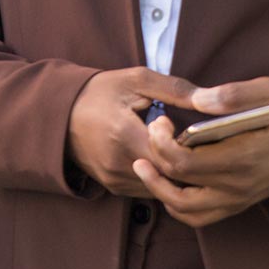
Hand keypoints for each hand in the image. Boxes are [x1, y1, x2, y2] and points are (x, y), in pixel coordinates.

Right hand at [64, 67, 199, 197]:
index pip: (174, 155)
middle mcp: (119, 164)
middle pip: (170, 175)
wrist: (57, 112)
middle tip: (185, 140)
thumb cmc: (99, 91)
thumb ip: (175, 89)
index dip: (186, 144)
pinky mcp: (112, 187)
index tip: (176, 123)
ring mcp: (114, 179)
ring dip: (172, 172)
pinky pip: (146, 189)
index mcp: (125, 134)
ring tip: (174, 149)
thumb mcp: (136, 80)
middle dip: (185, 161)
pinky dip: (157, 177)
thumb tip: (210, 99)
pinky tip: (157, 158)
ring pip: (160, 186)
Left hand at [130, 77, 268, 227]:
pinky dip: (175, 204)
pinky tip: (166, 181)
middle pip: (178, 184)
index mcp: (243, 156)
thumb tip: (197, 100)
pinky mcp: (234, 206)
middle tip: (150, 132)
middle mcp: (237, 185)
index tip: (160, 120)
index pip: (186, 162)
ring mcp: (235, 200)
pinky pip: (196, 217)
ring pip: (184, 209)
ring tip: (143, 164)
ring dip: (158, 188)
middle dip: (154, 158)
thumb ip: (235, 94)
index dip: (162, 143)